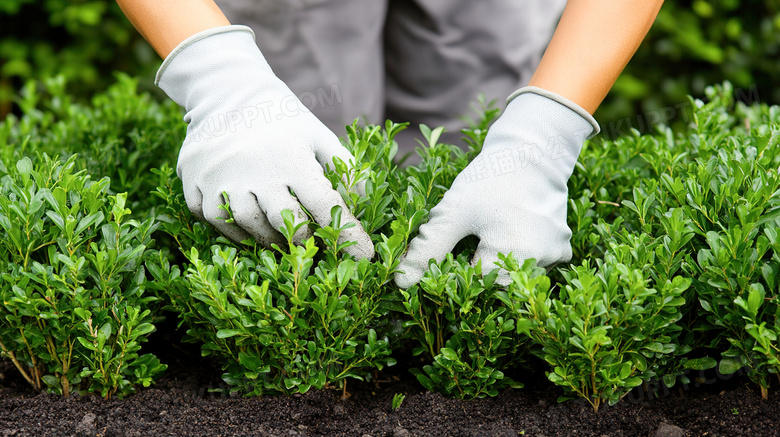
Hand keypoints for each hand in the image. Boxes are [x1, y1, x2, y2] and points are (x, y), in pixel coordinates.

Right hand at [156, 26, 372, 258]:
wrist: (228, 90)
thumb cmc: (283, 119)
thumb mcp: (319, 136)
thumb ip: (346, 169)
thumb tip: (363, 204)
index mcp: (291, 157)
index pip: (325, 205)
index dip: (347, 234)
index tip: (365, 256)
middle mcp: (255, 169)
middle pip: (284, 223)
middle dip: (301, 239)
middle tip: (307, 242)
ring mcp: (220, 176)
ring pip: (246, 226)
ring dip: (266, 238)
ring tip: (278, 236)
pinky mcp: (193, 180)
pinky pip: (212, 219)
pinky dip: (231, 230)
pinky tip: (246, 226)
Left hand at [394, 87, 598, 286]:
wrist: (531, 151)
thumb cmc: (489, 179)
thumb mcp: (454, 212)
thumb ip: (429, 249)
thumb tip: (402, 282)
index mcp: (514, 253)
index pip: (474, 286)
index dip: (456, 273)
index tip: (451, 251)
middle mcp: (540, 260)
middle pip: (496, 285)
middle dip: (478, 269)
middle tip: (472, 239)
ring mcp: (555, 256)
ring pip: (515, 277)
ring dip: (498, 264)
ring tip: (492, 232)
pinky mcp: (562, 250)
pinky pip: (534, 265)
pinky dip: (519, 256)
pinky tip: (511, 233)